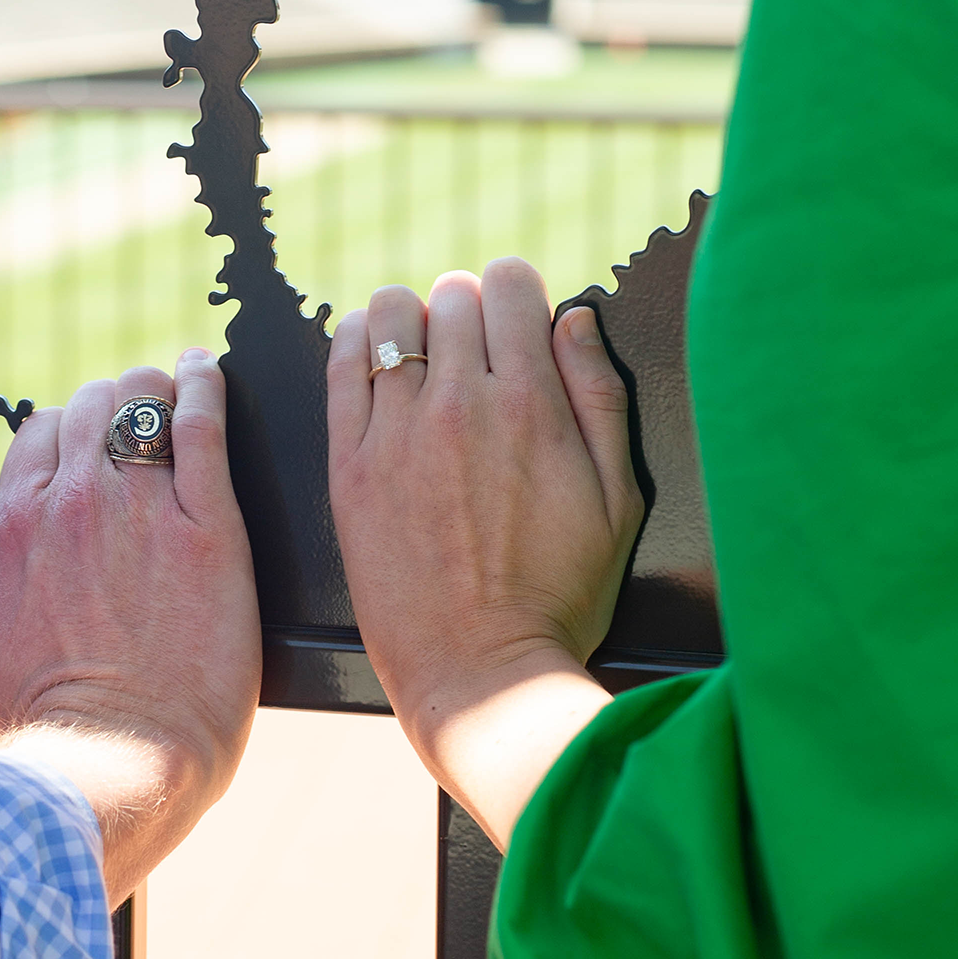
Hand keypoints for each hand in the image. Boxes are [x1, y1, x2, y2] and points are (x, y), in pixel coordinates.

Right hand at [0, 350, 259, 902]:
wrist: (119, 764)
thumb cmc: (39, 714)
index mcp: (16, 521)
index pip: (40, 429)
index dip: (67, 435)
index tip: (89, 453)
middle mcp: (74, 501)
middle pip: (91, 405)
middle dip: (110, 407)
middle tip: (136, 431)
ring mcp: (142, 508)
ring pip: (142, 400)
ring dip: (155, 391)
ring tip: (175, 399)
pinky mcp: (208, 526)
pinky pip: (203, 425)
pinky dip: (206, 385)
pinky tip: (206, 370)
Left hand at [327, 262, 644, 847]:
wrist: (481, 674)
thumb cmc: (558, 594)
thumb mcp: (617, 498)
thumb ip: (600, 395)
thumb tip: (575, 317)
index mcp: (532, 402)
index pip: (512, 284)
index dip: (519, 294)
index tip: (519, 323)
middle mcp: (461, 401)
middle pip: (453, 294)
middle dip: (471, 310)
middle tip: (478, 353)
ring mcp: (398, 430)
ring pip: (389, 314)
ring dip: (412, 319)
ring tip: (425, 353)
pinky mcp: (350, 461)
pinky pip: (340, 362)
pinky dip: (355, 339)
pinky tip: (372, 352)